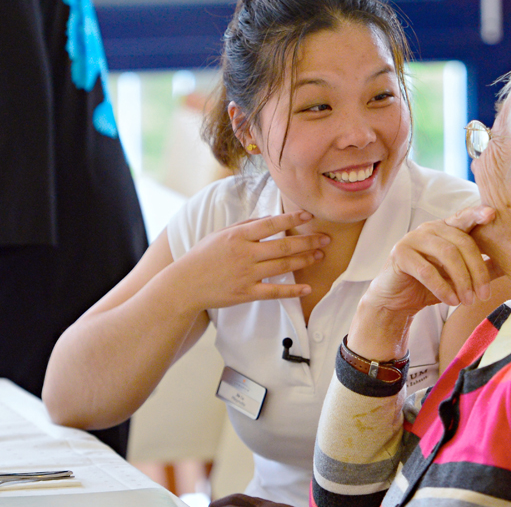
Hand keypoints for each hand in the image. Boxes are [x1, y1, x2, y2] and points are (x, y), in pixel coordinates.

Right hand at [166, 211, 328, 311]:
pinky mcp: (246, 293)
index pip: (271, 224)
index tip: (310, 217)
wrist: (184, 285)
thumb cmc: (203, 256)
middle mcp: (244, 253)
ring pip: (283, 266)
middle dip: (308, 241)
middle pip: (283, 245)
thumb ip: (246, 226)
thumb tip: (271, 218)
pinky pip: (274, 292)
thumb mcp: (221, 234)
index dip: (292, 219)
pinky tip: (307, 289)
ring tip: (320, 255)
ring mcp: (246, 274)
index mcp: (238, 235)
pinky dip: (292, 290)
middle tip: (326, 238)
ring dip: (305, 260)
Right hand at [362, 206, 497, 320]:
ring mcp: (413, 238)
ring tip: (468, 301)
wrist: (395, 301)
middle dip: (477, 270)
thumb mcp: (460, 277)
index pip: (464, 217)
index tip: (493, 214)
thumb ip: (482, 267)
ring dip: (462, 280)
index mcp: (445, 228)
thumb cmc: (430, 285)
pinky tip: (451, 301)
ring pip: (447, 254)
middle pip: (462, 242)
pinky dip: (442, 287)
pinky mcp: (400, 254)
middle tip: (484, 295)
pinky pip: (427, 270)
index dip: (478, 214)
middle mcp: (429, 228)